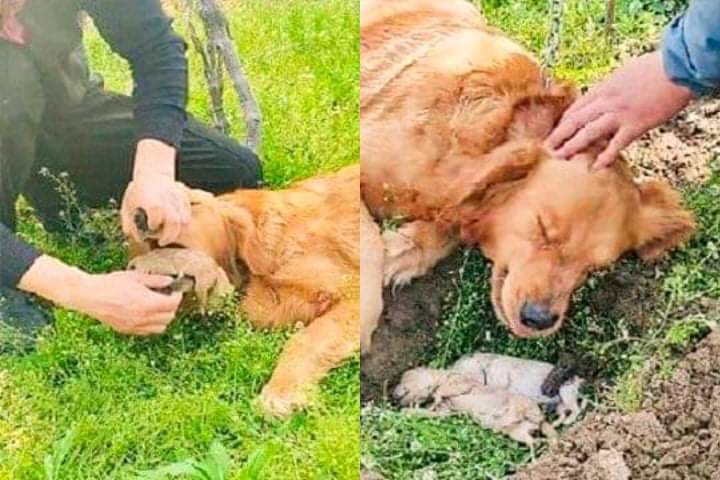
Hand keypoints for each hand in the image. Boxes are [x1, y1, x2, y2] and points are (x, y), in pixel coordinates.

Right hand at [19, 256, 181, 335]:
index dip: (177, 296)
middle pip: (169, 317)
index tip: (176, 290)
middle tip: (168, 297)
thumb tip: (170, 281)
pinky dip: (152, 325)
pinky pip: (148, 331)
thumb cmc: (111, 284)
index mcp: (148, 304)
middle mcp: (144, 318)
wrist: (90, 295)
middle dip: (172, 307)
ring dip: (164, 317)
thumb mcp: (136, 277)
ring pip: (160, 327)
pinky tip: (147, 314)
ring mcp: (135, 326)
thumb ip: (155, 280)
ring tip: (158, 306)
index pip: (173, 304)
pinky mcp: (127, 330)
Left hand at [121, 139, 190, 245]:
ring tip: (170, 235)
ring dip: (177, 232)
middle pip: (173, 223)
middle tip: (162, 242)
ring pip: (184, 221)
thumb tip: (133, 237)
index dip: (153, 227)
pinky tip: (177, 227)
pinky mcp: (184, 199)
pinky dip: (184, 223)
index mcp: (152, 202)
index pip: (156, 220)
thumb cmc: (139, 190)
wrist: (152, 173)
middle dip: (168, 236)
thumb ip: (128, 223)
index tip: (150, 228)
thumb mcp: (127, 205)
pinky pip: (188, 215)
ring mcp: (177, 200)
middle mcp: (167, 201)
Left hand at [546, 51, 692, 168]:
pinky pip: (616, 144)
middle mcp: (607, 101)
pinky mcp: (635, 125)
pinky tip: (596, 167)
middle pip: (575, 120)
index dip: (564, 122)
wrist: (677, 67)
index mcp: (604, 88)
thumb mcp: (624, 73)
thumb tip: (605, 96)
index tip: (556, 132)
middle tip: (546, 148)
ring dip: (572, 145)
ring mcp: (619, 114)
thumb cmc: (655, 67)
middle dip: (559, 135)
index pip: (577, 107)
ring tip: (560, 157)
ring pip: (589, 132)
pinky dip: (605, 156)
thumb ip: (612, 88)